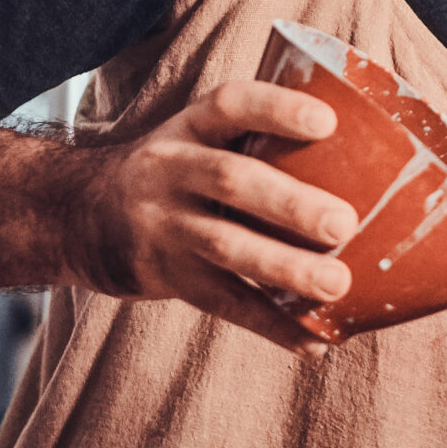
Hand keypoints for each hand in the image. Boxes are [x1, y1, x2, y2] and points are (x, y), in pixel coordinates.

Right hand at [75, 80, 359, 356]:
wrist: (78, 215)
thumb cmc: (176, 172)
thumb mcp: (198, 139)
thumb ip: (256, 139)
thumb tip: (367, 152)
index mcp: (189, 127)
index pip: (230, 105)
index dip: (277, 110)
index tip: (327, 120)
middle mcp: (170, 169)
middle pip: (231, 181)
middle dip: (290, 204)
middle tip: (345, 223)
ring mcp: (163, 225)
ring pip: (226, 247)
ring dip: (285, 269)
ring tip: (337, 286)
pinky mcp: (164, 275)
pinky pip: (223, 304)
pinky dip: (272, 326)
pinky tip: (314, 342)